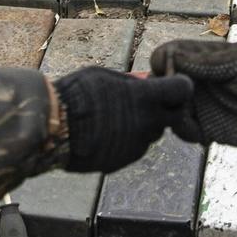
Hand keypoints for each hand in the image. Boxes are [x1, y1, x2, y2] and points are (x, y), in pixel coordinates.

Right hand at [55, 67, 191, 172]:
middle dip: (166, 109)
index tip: (171, 85)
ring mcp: (136, 145)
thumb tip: (148, 80)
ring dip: (145, 125)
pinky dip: (128, 140)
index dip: (180, 87)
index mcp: (145, 98)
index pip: (183, 90)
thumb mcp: (105, 76)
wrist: (54, 128)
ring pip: (153, 134)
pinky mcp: (123, 160)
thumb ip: (132, 82)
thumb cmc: (77, 94)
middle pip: (173, 116)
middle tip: (148, 102)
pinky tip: (109, 132)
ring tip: (120, 117)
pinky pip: (135, 147)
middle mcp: (147, 123)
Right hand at [148, 39, 236, 146]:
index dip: (163, 64)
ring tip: (193, 119)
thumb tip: (173, 56)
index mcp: (201, 58)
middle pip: (162, 84)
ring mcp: (199, 103)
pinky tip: (203, 134)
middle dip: (164, 93)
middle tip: (181, 101)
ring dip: (174, 115)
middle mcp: (196, 80)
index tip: (168, 73)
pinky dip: (186, 132)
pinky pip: (184, 130)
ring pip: (168, 108)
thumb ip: (206, 61)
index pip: (168, 56)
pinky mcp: (206, 126)